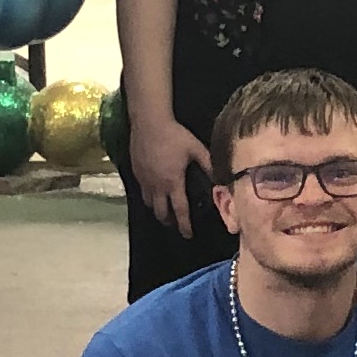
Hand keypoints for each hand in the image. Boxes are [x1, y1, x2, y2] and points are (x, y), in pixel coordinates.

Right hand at [126, 110, 214, 234]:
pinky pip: (142, 192)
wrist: (148, 122)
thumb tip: (220, 177)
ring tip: (165, 211)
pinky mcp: (136, 172)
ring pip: (149, 204)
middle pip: (160, 213)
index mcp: (173, 182)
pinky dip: (149, 198)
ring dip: (158, 211)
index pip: (179, 210)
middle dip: (169, 222)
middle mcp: (156, 185)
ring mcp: (144, 180)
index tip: (188, 234)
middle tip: (176, 225)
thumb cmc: (174, 134)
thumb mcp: (196, 148)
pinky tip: (155, 193)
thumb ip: (208, 164)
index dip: (184, 225)